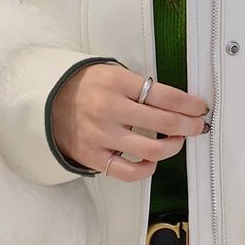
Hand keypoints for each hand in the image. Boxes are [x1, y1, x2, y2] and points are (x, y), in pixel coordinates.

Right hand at [52, 63, 208, 181]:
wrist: (44, 101)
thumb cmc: (85, 86)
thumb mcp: (111, 73)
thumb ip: (140, 87)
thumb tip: (177, 103)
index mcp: (117, 83)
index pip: (164, 95)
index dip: (189, 104)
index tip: (200, 108)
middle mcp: (110, 109)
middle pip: (164, 122)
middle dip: (189, 125)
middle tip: (198, 126)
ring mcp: (101, 135)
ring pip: (152, 150)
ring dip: (173, 146)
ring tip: (177, 141)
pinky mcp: (93, 157)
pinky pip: (128, 172)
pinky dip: (147, 169)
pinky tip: (152, 160)